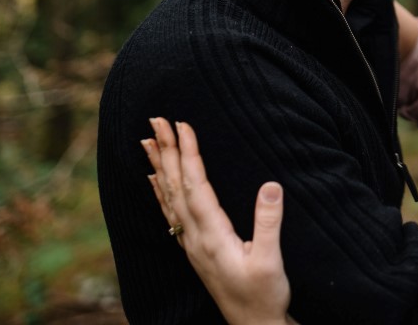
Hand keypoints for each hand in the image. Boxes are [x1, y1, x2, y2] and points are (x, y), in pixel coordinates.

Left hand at [142, 118, 291, 324]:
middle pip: (175, 187)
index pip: (195, 187)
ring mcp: (192, 245)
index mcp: (212, 237)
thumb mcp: (271, 261)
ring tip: (146, 141)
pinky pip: (170, 214)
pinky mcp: (196, 250)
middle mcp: (195, 239)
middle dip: (166, 151)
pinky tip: (153, 180)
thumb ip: (269, 223)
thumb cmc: (264, 297)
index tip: (182, 125)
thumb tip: (270, 185)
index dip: (189, 155)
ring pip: (169, 199)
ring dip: (159, 167)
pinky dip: (160, 193)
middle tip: (155, 120)